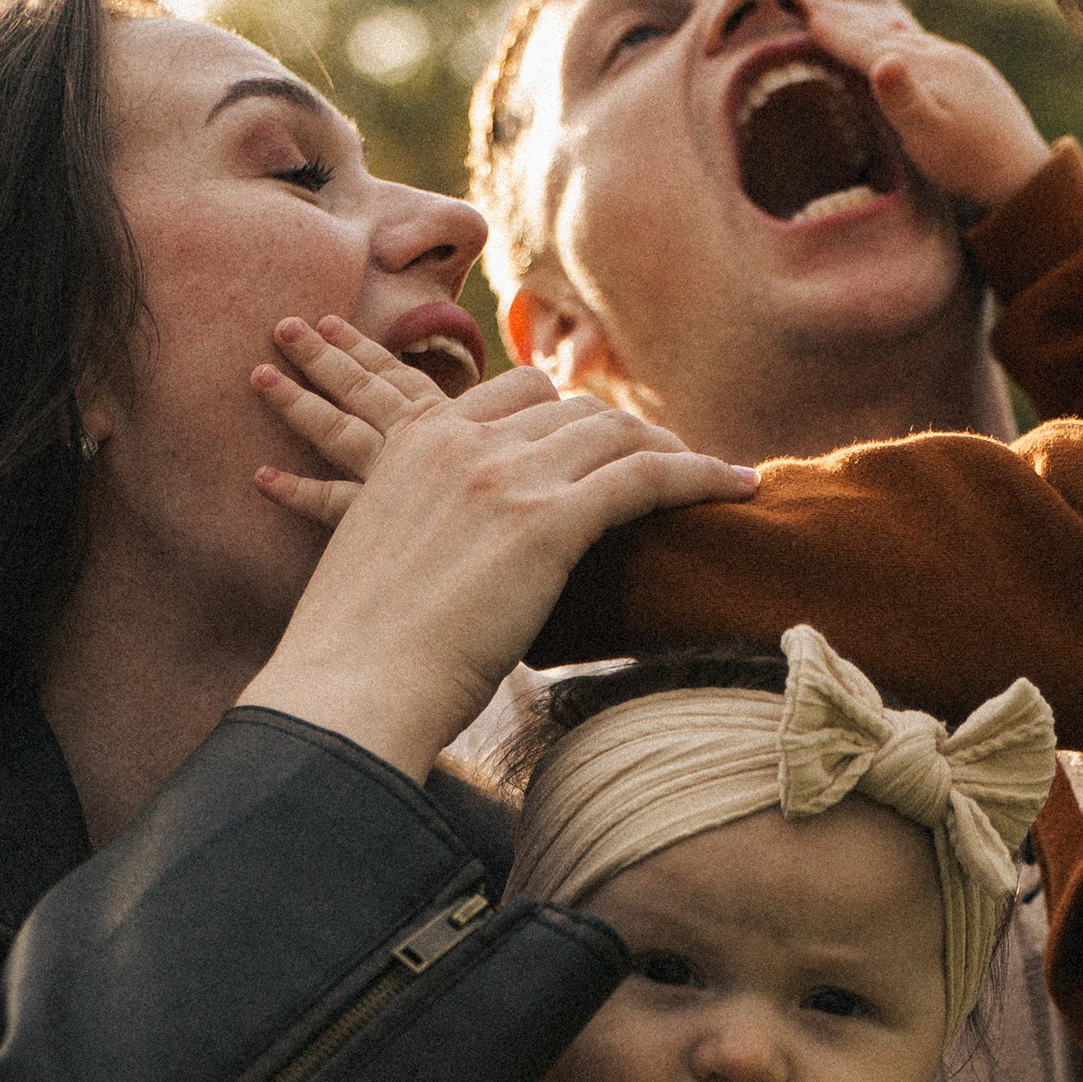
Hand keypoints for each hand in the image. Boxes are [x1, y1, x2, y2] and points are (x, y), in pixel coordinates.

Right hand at [238, 315, 755, 779]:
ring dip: (671, 452)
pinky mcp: (547, 521)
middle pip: (573, 409)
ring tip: (709, 479)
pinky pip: (647, 478)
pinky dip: (701, 476)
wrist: (346, 688)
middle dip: (625, 435)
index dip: (569, 418)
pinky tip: (737, 488)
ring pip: (616, 434)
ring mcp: (506, 477)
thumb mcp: (377, 559)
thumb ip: (422, 533)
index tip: (600, 447)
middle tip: (666, 470)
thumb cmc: (354, 654)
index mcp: (415, 443)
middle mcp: (463, 442)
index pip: (517, 393)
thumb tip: (452, 572)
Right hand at [798, 0, 1052, 216]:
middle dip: (851, 24)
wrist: (1025, 175)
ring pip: (909, 38)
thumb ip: (903, 100)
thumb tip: (881, 61)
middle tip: (816, 10)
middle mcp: (945, 57)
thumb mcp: (932, 137)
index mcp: (930, 68)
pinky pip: (927, 49)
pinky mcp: (973, 77)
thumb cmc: (971, 164)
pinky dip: (903, 41)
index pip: (873, 47)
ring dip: (876, 29)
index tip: (807, 18)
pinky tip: (904, 42)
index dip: (839, 36)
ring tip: (854, 20)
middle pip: (888, 35)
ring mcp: (961, 65)